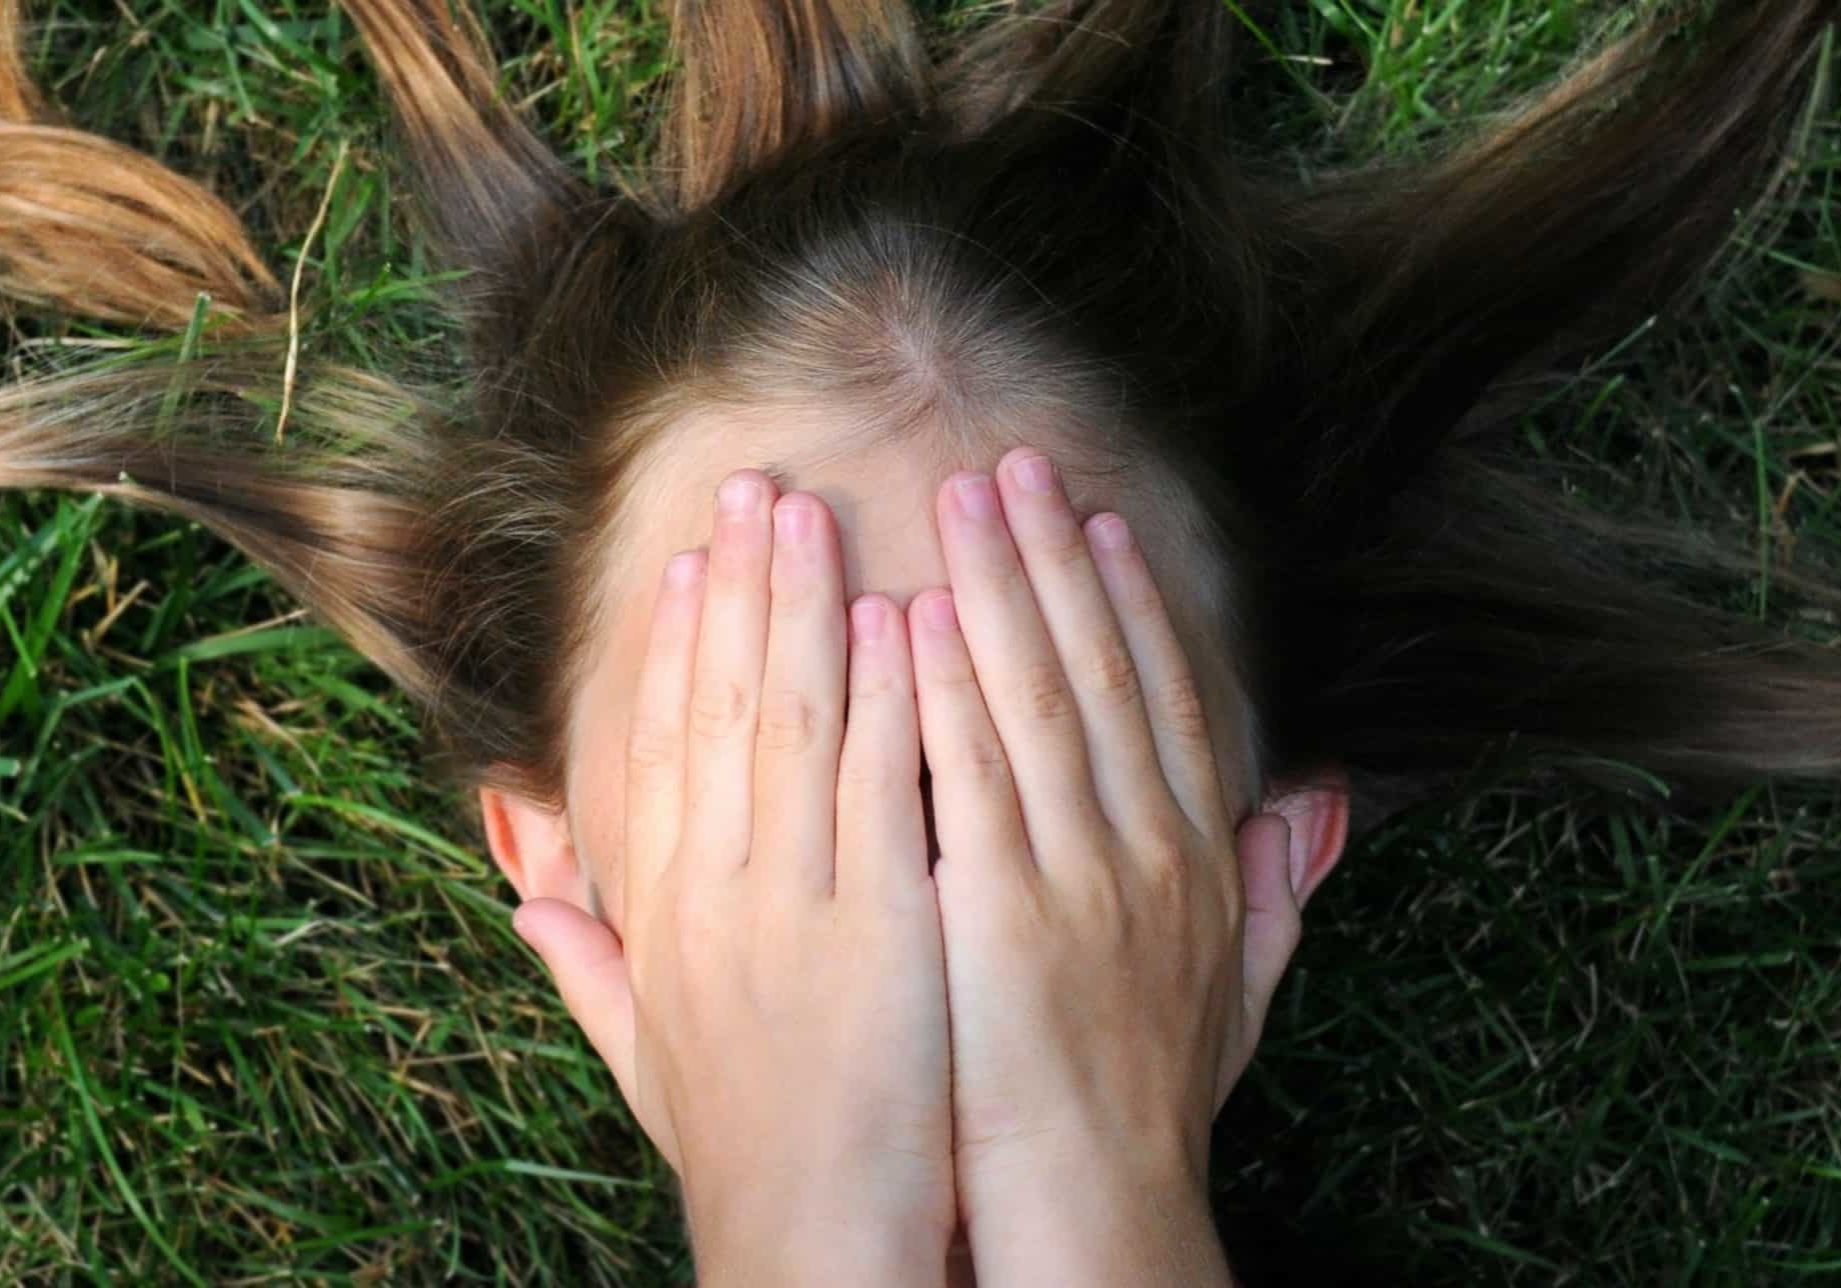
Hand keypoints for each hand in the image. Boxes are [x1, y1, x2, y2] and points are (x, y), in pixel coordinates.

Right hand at [512, 470, 953, 1283]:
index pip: (660, 750)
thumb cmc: (739, 1148)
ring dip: (803, 607)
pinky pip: (873, 785)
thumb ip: (587, 964)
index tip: (690, 566)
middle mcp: (715, 889)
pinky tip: (893, 618)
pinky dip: (882, 695)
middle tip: (753, 489)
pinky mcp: (877, 924)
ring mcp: (793, 900)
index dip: (676, 649)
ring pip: (793, 722)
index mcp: (664, 914)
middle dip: (740, 590)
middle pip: (721, 708)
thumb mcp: (644, 1052)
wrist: (807, 1238)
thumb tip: (525, 892)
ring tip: (811, 514)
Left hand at [907, 447, 1298, 1282]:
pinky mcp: (1005, 910)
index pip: (1161, 697)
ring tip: (963, 499)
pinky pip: (974, 775)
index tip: (1098, 522)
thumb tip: (1322, 803)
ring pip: (1038, 698)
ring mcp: (1080, 873)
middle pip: (1098, 671)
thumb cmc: (1152, 1101)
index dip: (1130, 601)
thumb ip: (1280, 889)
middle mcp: (1148, 846)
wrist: (1099, 1203)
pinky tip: (919, 615)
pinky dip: (949, 688)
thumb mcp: (1239, 989)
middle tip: (1015, 463)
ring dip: (1001, 588)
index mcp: (1195, 856)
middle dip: (1055, 558)